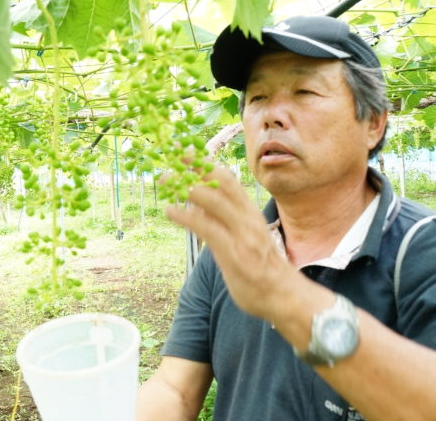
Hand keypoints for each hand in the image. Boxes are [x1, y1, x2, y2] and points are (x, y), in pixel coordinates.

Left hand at [166, 165, 296, 320]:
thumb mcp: (244, 237)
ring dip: (187, 187)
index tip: (189, 153)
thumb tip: (198, 209)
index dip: (207, 164)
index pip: (229, 180)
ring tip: (166, 180)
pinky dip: (185, 216)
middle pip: (223, 182)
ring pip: (214, 200)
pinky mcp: (233, 252)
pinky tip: (170, 211)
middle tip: (175, 158)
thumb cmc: (261, 268)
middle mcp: (247, 218)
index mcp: (250, 212)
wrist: (284, 296)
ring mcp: (241, 234)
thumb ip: (223, 222)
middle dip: (197, 167)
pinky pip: (206, 227)